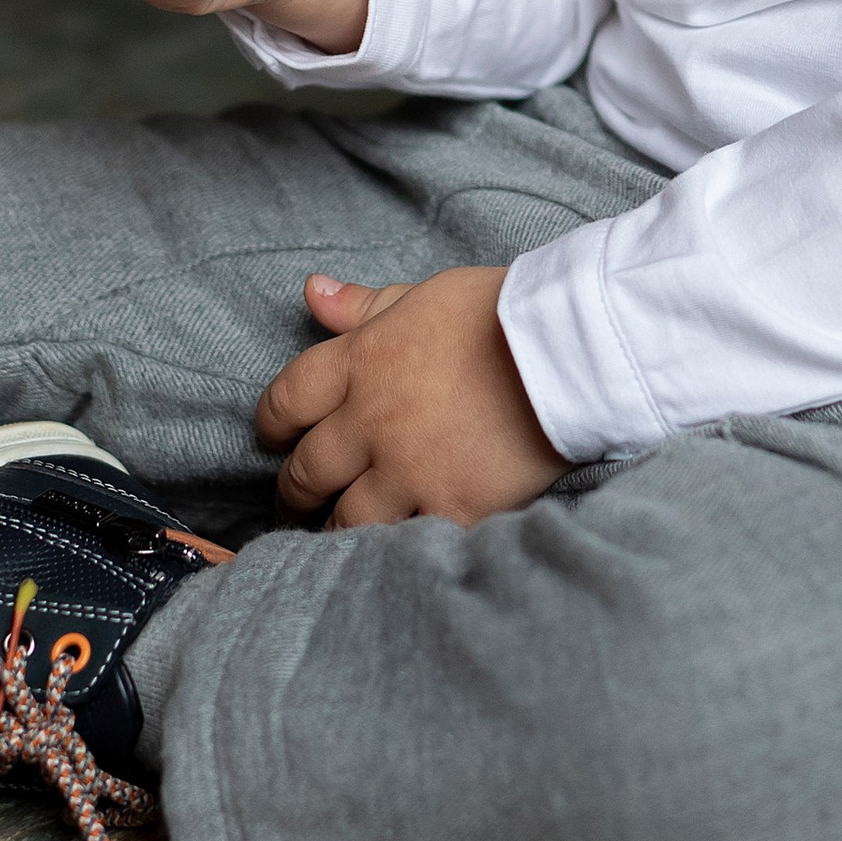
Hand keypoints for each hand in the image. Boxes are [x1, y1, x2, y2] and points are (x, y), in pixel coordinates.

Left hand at [254, 267, 568, 527]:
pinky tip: (393, 548)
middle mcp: (373, 420)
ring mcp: (410, 470)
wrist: (570, 351)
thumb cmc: (499, 314)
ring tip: (335, 533)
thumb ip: (364, 304)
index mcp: (362, 361)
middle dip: (294, 489)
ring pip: (347, 518)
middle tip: (297, 499)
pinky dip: (395, 547)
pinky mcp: (452, 508)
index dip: (271, 425)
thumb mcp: (425, 295)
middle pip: (307, 469)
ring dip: (335, 527)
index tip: (275, 439)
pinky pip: (405, 541)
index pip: (286, 400)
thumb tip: (310, 291)